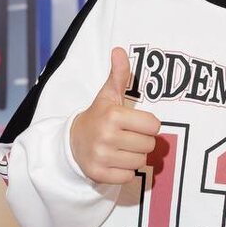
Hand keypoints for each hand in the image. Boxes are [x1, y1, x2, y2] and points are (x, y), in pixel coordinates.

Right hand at [70, 47, 160, 184]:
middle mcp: (107, 136)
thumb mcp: (108, 95)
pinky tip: (114, 161)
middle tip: (127, 137)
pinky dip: (125, 171)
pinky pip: (128, 176)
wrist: (72, 142)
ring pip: (141, 162)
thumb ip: (119, 75)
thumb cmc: (98, 117)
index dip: (147, 125)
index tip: (134, 123)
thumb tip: (119, 50)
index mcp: (113, 115)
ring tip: (120, 149)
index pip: (154, 125)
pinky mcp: (99, 174)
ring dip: (134, 156)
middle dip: (141, 141)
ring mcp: (102, 157)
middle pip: (149, 145)